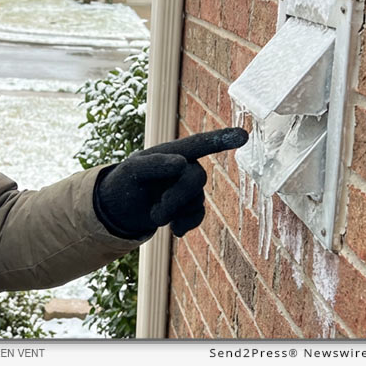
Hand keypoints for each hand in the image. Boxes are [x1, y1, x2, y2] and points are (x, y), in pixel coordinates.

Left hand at [94, 128, 247, 237]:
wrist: (122, 208)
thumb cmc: (126, 182)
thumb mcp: (131, 170)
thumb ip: (153, 164)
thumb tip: (182, 163)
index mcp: (172, 151)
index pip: (199, 143)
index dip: (221, 139)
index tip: (244, 135)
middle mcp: (185, 166)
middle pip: (197, 177)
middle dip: (177, 197)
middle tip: (156, 212)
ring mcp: (189, 187)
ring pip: (196, 199)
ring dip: (173, 211)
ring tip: (154, 215)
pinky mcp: (189, 207)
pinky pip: (198, 215)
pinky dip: (185, 224)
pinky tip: (174, 230)